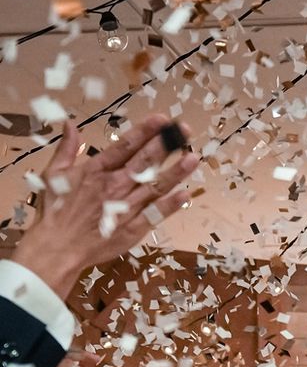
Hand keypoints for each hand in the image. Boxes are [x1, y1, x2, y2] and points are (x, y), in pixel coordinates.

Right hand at [13, 115, 198, 300]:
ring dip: (175, 172)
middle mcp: (114, 186)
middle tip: (184, 131)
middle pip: (144, 162)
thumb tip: (70, 123)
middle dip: (165, 145)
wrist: (58, 247)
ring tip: (193, 158)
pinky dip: (170, 205)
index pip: (125, 146)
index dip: (145, 131)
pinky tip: (186, 195)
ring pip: (154, 186)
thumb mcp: (55, 174)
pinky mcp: (133, 229)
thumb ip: (67, 148)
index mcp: (96, 170)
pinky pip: (155, 214)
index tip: (162, 120)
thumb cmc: (56, 210)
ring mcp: (126, 208)